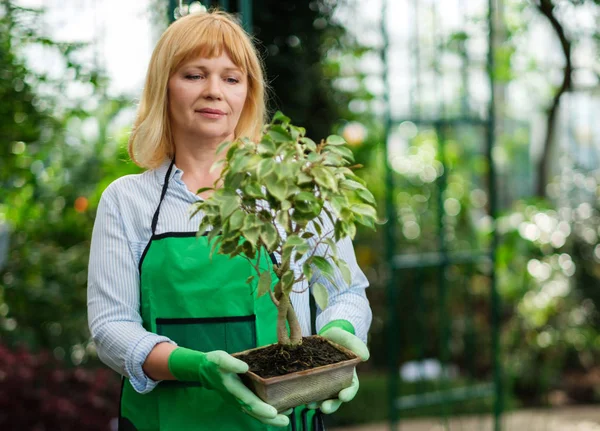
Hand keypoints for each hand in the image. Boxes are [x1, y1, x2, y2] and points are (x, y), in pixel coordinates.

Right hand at [168, 348, 288, 426]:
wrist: (203, 370)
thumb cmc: (214, 363)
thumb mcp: (220, 358)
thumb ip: (231, 363)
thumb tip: (245, 367)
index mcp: (233, 389)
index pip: (248, 401)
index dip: (260, 408)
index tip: (273, 412)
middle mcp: (237, 398)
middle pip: (254, 412)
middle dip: (270, 419)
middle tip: (286, 420)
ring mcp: (238, 401)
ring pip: (255, 413)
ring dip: (270, 418)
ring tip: (287, 417)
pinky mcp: (241, 399)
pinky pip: (254, 408)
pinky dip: (266, 411)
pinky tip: (279, 408)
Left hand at [311, 327, 368, 413]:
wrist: (322, 336)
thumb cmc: (339, 338)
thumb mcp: (347, 338)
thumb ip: (356, 345)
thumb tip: (365, 357)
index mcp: (348, 375)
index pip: (351, 388)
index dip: (348, 393)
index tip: (343, 396)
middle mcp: (336, 384)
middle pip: (336, 399)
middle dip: (331, 405)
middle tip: (325, 408)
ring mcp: (323, 384)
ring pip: (321, 399)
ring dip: (316, 404)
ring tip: (309, 405)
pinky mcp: (310, 381)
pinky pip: (308, 391)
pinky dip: (304, 395)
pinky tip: (299, 397)